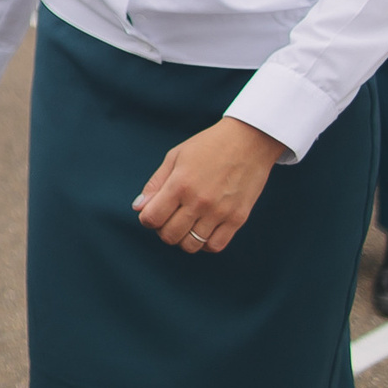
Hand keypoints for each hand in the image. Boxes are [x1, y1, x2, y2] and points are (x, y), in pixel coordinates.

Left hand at [134, 117, 284, 253]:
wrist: (248, 141)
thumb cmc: (208, 146)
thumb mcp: (175, 156)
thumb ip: (155, 184)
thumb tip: (139, 209)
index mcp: (180, 184)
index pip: (152, 218)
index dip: (147, 218)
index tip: (152, 212)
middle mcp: (199, 201)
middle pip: (170, 236)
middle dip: (163, 230)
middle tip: (169, 218)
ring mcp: (220, 212)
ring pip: (191, 245)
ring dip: (183, 238)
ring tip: (186, 224)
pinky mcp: (237, 219)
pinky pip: (215, 246)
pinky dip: (205, 243)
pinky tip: (203, 229)